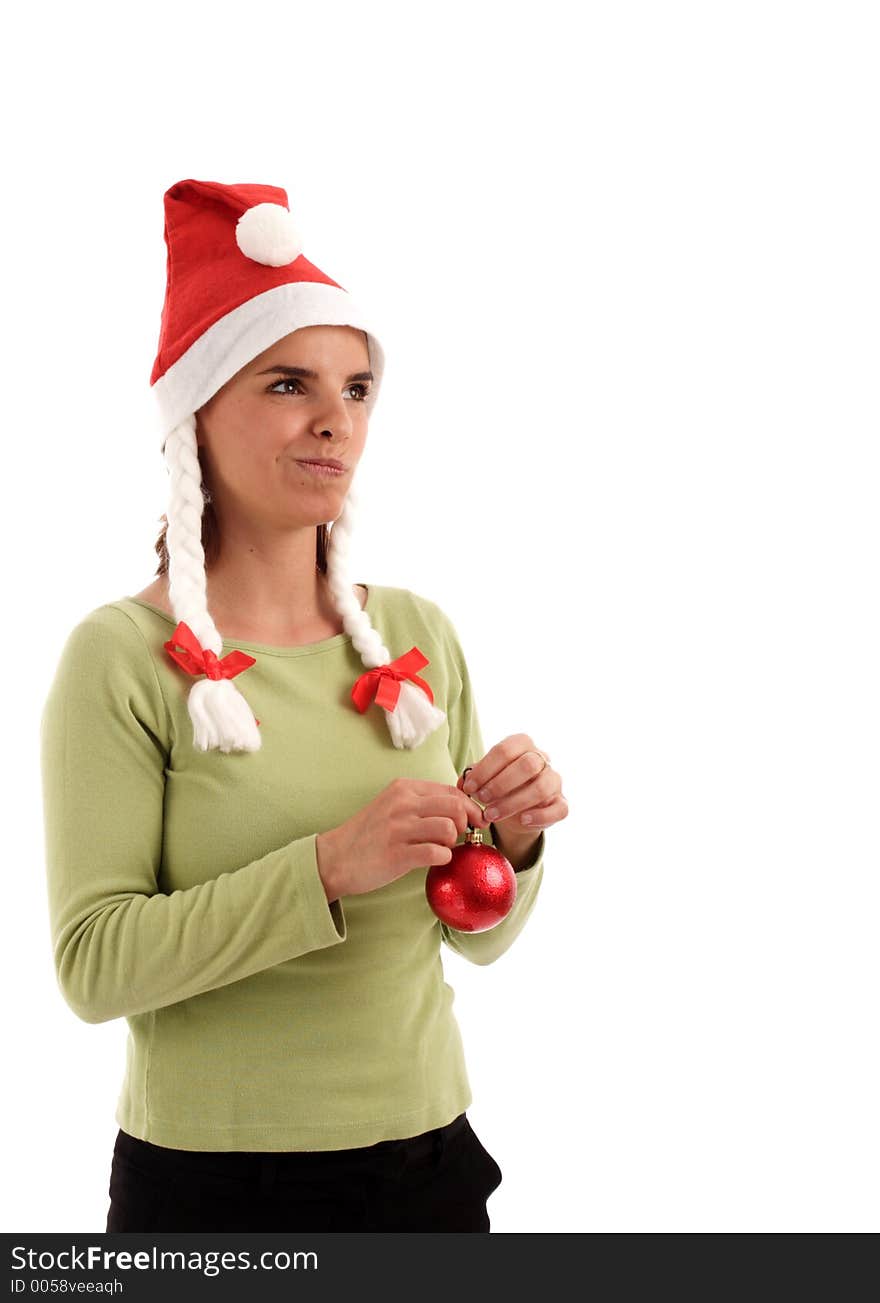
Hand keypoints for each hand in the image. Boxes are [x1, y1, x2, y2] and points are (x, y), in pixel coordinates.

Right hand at [315, 779, 487, 901]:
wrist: (335, 858)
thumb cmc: (368, 835)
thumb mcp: (392, 806)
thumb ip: (421, 803)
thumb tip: (460, 808)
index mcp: (403, 789)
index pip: (451, 790)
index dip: (470, 806)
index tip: (475, 821)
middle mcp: (402, 804)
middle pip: (455, 806)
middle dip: (466, 823)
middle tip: (461, 837)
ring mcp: (399, 828)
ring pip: (449, 829)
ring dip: (453, 842)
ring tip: (442, 848)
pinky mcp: (397, 854)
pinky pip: (437, 853)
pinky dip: (443, 858)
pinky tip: (434, 860)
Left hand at [458, 734, 567, 834]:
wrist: (518, 809)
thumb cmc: (500, 786)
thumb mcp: (484, 777)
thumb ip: (473, 777)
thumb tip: (464, 783)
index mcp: (522, 744)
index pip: (505, 750)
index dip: (485, 769)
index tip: (470, 787)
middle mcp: (542, 759)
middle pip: (527, 765)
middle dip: (500, 784)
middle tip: (481, 799)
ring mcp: (555, 781)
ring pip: (542, 787)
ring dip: (513, 802)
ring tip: (491, 814)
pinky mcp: (561, 803)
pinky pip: (558, 809)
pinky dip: (539, 816)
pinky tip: (522, 820)